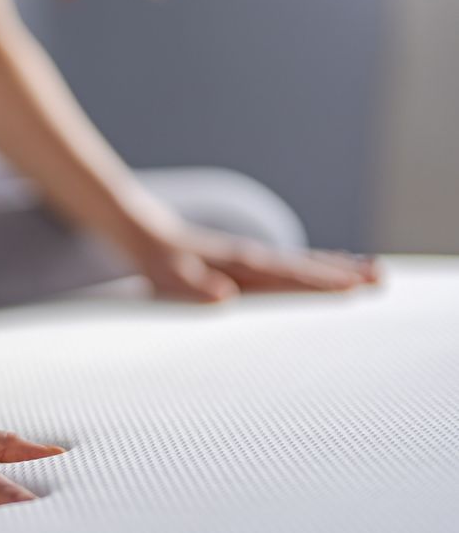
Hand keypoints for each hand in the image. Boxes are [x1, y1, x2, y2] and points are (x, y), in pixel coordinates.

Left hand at [132, 219, 380, 302]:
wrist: (151, 236)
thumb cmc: (161, 263)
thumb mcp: (172, 277)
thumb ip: (196, 287)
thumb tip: (224, 296)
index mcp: (239, 263)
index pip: (286, 275)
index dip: (318, 281)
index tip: (351, 286)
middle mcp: (254, 257)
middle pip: (307, 266)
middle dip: (344, 273)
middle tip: (382, 279)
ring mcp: (257, 257)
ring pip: (306, 262)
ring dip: (340, 267)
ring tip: (377, 272)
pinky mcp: (255, 261)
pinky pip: (295, 264)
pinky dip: (321, 265)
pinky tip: (340, 268)